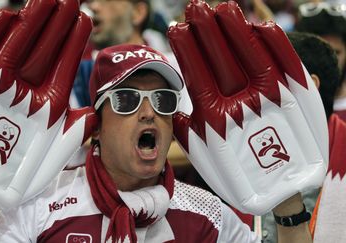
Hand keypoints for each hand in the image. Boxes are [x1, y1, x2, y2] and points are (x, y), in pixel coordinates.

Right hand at [0, 0, 96, 209]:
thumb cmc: (19, 174)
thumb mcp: (54, 155)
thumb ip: (74, 133)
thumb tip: (93, 111)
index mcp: (48, 101)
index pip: (64, 63)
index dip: (74, 41)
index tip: (85, 18)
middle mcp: (25, 89)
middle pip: (43, 49)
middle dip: (56, 24)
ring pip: (15, 47)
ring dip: (29, 23)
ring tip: (44, 0)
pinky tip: (4, 16)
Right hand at [168, 0, 327, 214]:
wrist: (281, 189)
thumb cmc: (237, 173)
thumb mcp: (203, 158)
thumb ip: (186, 130)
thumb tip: (176, 106)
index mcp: (215, 120)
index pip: (196, 72)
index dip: (185, 48)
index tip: (176, 28)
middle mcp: (241, 105)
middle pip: (219, 57)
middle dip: (204, 28)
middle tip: (193, 7)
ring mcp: (271, 98)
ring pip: (250, 53)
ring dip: (234, 27)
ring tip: (221, 8)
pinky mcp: (297, 95)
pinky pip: (284, 61)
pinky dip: (271, 42)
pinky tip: (257, 26)